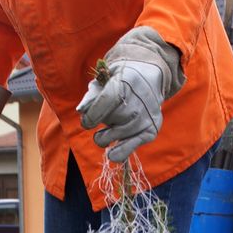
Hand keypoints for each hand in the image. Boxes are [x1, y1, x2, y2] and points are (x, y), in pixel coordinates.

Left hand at [76, 28, 181, 163]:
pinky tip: (112, 151)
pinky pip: (127, 150)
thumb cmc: (121, 81)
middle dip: (101, 122)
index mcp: (126, 83)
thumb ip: (92, 95)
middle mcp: (139, 102)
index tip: (87, 121)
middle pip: (109, 120)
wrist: (149, 81)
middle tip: (106, 117)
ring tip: (110, 127)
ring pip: (114, 136)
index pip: (106, 102)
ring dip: (105, 137)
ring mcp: (145, 118)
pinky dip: (117, 153)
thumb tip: (81, 110)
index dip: (91, 115)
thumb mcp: (105, 80)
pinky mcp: (150, 131)